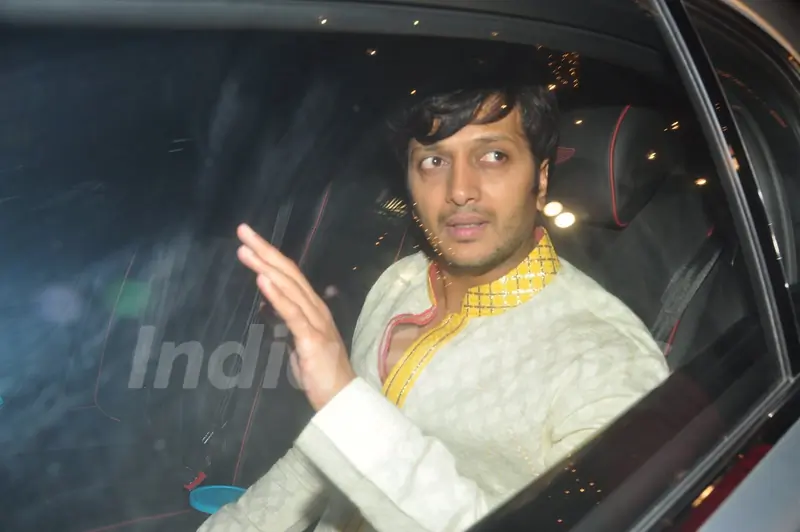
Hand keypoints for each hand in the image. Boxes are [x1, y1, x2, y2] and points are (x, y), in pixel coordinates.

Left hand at [236, 223, 356, 410]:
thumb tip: (269, 305)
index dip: (270, 255)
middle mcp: (316, 308)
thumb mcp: (298, 342)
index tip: (249, 241)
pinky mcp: (311, 338)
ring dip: (266, 266)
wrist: (341, 398)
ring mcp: (316, 321)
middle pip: (288, 272)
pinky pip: (292, 312)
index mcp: (313, 308)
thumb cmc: (319, 374)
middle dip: (264, 250)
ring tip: (246, 250)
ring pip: (289, 287)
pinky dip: (276, 294)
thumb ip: (287, 322)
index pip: (290, 275)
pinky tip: (262, 279)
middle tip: (243, 230)